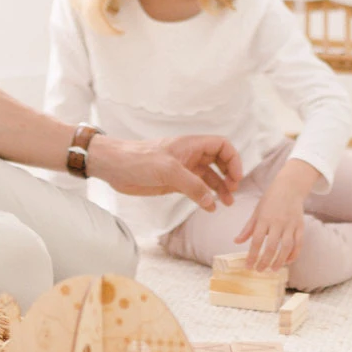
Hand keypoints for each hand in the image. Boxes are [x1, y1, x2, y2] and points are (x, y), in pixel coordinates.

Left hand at [91, 134, 240, 209]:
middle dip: (229, 175)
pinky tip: (210, 207)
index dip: (233, 159)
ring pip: (209, 177)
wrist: (115, 167)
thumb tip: (211, 202)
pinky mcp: (174, 183)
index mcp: (191, 145)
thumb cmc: (139, 159)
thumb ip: (193, 185)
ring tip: (227, 202)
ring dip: (220, 188)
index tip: (236, 177)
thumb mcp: (169, 170)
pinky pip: (196, 189)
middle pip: (219, 161)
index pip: (222, 145)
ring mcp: (183, 169)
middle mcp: (190, 155)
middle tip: (233, 191)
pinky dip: (206, 197)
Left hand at [234, 161, 316, 270]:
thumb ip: (248, 228)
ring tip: (273, 269)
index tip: (248, 266)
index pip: (257, 240)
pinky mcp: (300, 226)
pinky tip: (287, 261)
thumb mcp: (256, 211)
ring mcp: (291, 224)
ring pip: (286, 247)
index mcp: (264, 218)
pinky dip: (294, 254)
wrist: (290, 187)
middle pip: (272, 246)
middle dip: (265, 261)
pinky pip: (298, 243)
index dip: (252, 255)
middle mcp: (278, 222)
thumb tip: (236, 242)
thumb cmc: (270, 200)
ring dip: (280, 261)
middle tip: (259, 270)